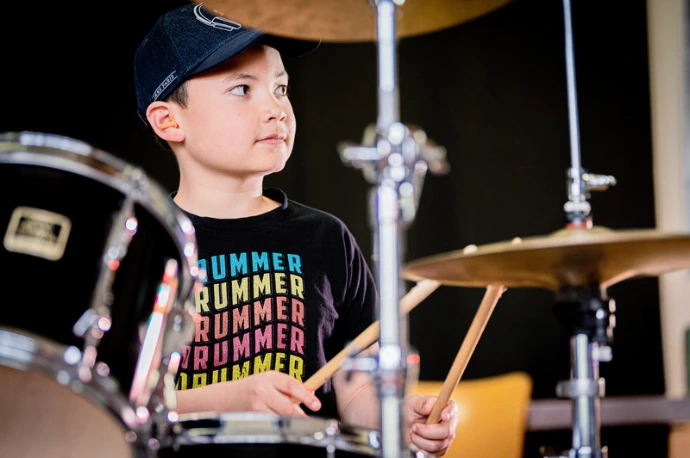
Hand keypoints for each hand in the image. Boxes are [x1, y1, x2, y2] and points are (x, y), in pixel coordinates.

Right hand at [177, 371, 321, 416]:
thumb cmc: (252, 388)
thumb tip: (311, 395)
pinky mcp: (251, 418)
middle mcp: (262, 390)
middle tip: (308, 419)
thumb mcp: (269, 381)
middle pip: (287, 406)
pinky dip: (277, 424)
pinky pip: (270, 424)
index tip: (316, 404)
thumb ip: (288, 387)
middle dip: (300, 414)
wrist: (225, 398)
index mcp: (270, 377)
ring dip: (288, 420)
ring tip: (289, 419)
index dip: (306, 396)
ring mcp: (256, 406)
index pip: (292, 385)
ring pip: (280, 418)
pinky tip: (274, 420)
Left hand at [405, 394, 457, 456]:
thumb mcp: (412, 403)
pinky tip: (415, 442)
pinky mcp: (440, 450)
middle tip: (414, 426)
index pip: (452, 407)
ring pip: (437, 444)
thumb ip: (422, 403)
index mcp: (444, 407)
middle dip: (427, 431)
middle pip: (447, 431)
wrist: (404, 425)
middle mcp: (448, 423)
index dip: (449, 412)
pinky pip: (433, 454)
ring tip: (412, 433)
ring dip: (420, 440)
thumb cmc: (410, 411)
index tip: (442, 416)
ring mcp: (446, 438)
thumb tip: (429, 407)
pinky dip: (421, 449)